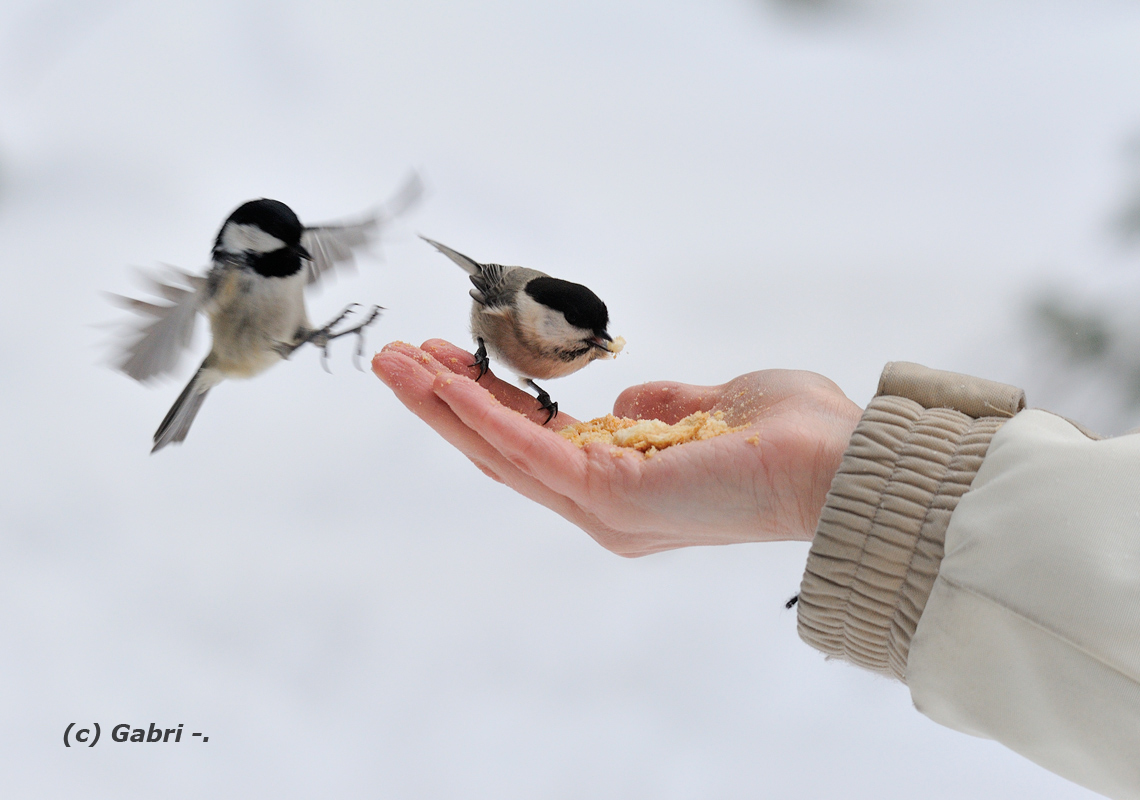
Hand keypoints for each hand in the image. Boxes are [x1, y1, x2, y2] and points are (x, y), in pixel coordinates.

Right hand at [372, 339, 861, 556]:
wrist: (843, 465)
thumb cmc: (794, 436)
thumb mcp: (712, 406)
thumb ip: (664, 409)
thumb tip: (626, 404)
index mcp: (627, 488)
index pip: (536, 446)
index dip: (487, 405)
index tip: (448, 360)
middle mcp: (604, 509)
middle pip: (502, 453)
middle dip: (444, 404)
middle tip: (394, 358)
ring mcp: (603, 509)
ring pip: (502, 454)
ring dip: (444, 404)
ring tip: (395, 361)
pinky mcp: (609, 497)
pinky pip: (529, 450)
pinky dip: (482, 412)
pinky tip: (444, 378)